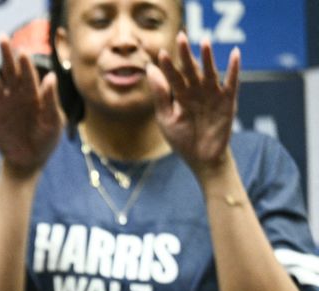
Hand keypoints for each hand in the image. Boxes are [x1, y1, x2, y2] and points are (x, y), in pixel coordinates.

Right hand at [0, 35, 61, 176]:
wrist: (29, 161)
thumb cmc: (46, 141)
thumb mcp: (53, 122)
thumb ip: (50, 100)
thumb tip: (51, 77)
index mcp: (34, 95)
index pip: (29, 75)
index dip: (25, 64)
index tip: (22, 53)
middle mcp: (16, 96)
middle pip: (10, 71)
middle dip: (6, 55)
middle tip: (2, 37)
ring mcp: (2, 105)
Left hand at [148, 34, 238, 175]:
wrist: (201, 160)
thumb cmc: (182, 140)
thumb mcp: (166, 118)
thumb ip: (160, 95)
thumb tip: (150, 69)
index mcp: (180, 96)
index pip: (172, 77)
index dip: (167, 67)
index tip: (159, 54)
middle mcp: (197, 92)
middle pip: (191, 70)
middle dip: (186, 54)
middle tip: (181, 36)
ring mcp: (213, 96)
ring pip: (210, 73)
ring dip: (208, 58)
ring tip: (205, 42)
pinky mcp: (228, 102)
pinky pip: (232, 83)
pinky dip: (234, 69)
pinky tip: (235, 54)